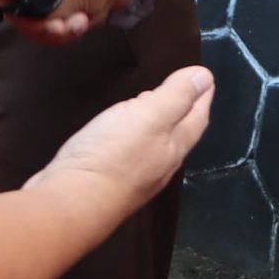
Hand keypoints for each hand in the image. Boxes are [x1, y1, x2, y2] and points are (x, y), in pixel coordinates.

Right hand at [27, 63, 213, 220]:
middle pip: (180, 132)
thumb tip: (204, 77)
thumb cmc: (113, 155)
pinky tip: (122, 130)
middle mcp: (162, 163)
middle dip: (184, 108)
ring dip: (159, 121)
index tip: (204, 76)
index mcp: (175, 145)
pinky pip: (133, 151)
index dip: (202, 93)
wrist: (74, 202)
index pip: (197, 116)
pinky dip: (135, 133)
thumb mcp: (149, 116)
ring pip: (157, 143)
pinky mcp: (113, 181)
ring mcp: (138, 176)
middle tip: (183, 88)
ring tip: (153, 104)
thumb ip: (176, 96)